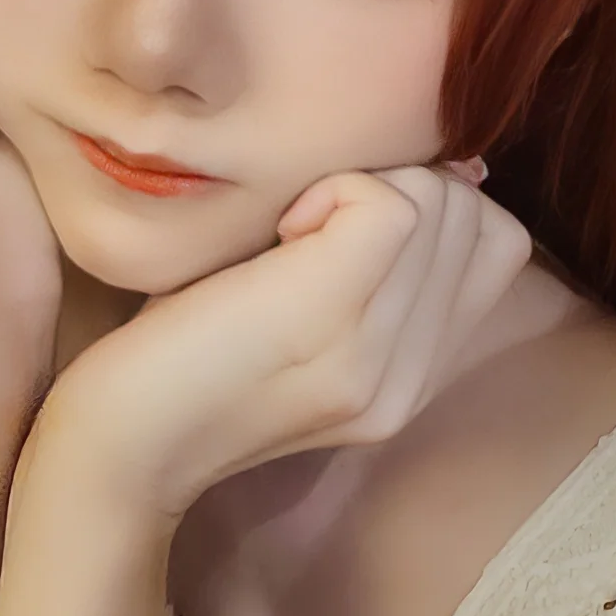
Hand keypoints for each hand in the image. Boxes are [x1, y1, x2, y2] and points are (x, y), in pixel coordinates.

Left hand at [27, 162, 532, 522]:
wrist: (116, 446)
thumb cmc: (178, 360)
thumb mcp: (296, 316)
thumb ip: (373, 270)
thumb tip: (450, 169)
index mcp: (409, 382)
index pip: (500, 247)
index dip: (439, 202)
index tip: (347, 222)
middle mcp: (409, 380)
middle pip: (478, 219)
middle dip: (403, 185)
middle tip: (312, 223)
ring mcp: (377, 357)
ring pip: (441, 205)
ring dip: (367, 185)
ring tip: (293, 230)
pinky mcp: (330, 323)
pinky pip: (391, 206)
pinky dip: (338, 188)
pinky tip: (281, 230)